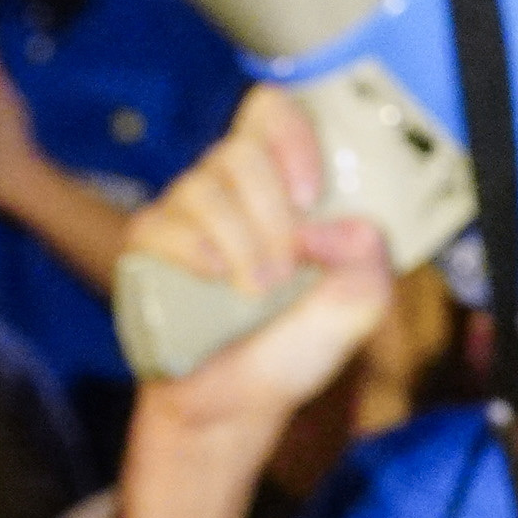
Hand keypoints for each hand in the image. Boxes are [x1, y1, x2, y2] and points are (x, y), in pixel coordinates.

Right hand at [113, 84, 392, 517]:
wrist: (232, 405)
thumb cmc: (290, 349)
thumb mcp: (358, 307)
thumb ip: (370, 258)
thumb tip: (325, 228)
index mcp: (282, 186)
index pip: (271, 112)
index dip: (290, 136)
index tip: (309, 195)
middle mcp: (230, 189)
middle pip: (239, 152)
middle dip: (269, 215)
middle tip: (281, 274)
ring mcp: (185, 214)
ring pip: (201, 188)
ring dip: (236, 242)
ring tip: (251, 292)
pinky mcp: (147, 245)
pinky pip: (159, 223)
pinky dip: (190, 250)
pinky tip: (210, 278)